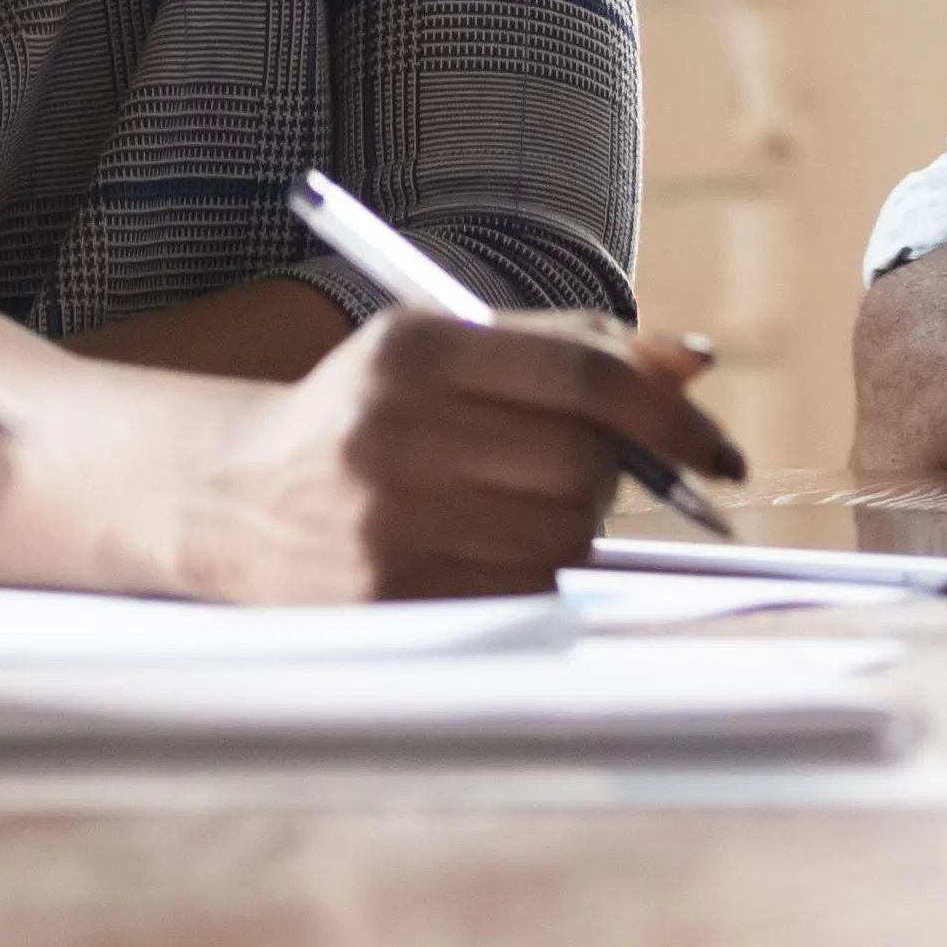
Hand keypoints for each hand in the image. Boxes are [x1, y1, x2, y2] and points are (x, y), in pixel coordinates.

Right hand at [204, 307, 747, 602]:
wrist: (227, 497)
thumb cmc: (364, 414)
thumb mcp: (443, 348)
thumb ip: (569, 347)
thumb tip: (695, 362)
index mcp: (414, 350)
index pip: (588, 379)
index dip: (673, 416)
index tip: (719, 453)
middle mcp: (394, 433)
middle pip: (583, 465)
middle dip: (611, 474)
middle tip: (582, 472)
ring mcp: (386, 524)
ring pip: (561, 539)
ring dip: (571, 529)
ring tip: (517, 509)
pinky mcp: (385, 598)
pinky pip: (521, 596)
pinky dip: (536, 579)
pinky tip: (496, 553)